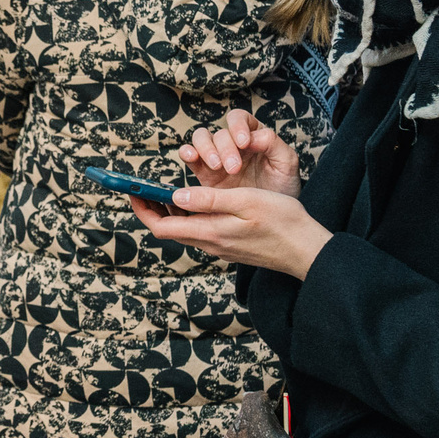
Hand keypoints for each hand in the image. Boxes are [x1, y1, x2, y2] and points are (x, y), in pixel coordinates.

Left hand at [129, 183, 330, 280]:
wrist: (306, 249)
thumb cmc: (282, 222)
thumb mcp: (245, 202)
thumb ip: (209, 200)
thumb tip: (175, 196)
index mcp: (210, 232)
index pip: (161, 227)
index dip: (143, 209)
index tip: (132, 190)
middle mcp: (210, 243)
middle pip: (168, 229)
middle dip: (151, 209)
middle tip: (142, 188)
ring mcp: (220, 247)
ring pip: (184, 229)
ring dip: (170, 212)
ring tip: (165, 190)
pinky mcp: (229, 245)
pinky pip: (200, 230)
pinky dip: (189, 215)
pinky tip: (196, 201)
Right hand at [173, 108, 300, 195]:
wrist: (272, 218)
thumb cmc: (282, 187)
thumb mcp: (287, 165)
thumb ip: (273, 145)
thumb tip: (253, 136)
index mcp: (252, 135)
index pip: (239, 118)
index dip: (238, 126)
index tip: (244, 144)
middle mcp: (232, 144)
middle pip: (219, 133)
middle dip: (225, 148)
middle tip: (234, 168)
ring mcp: (216, 157)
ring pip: (201, 139)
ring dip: (206, 149)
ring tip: (217, 167)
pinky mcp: (204, 174)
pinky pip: (189, 156)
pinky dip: (187, 152)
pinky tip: (192, 158)